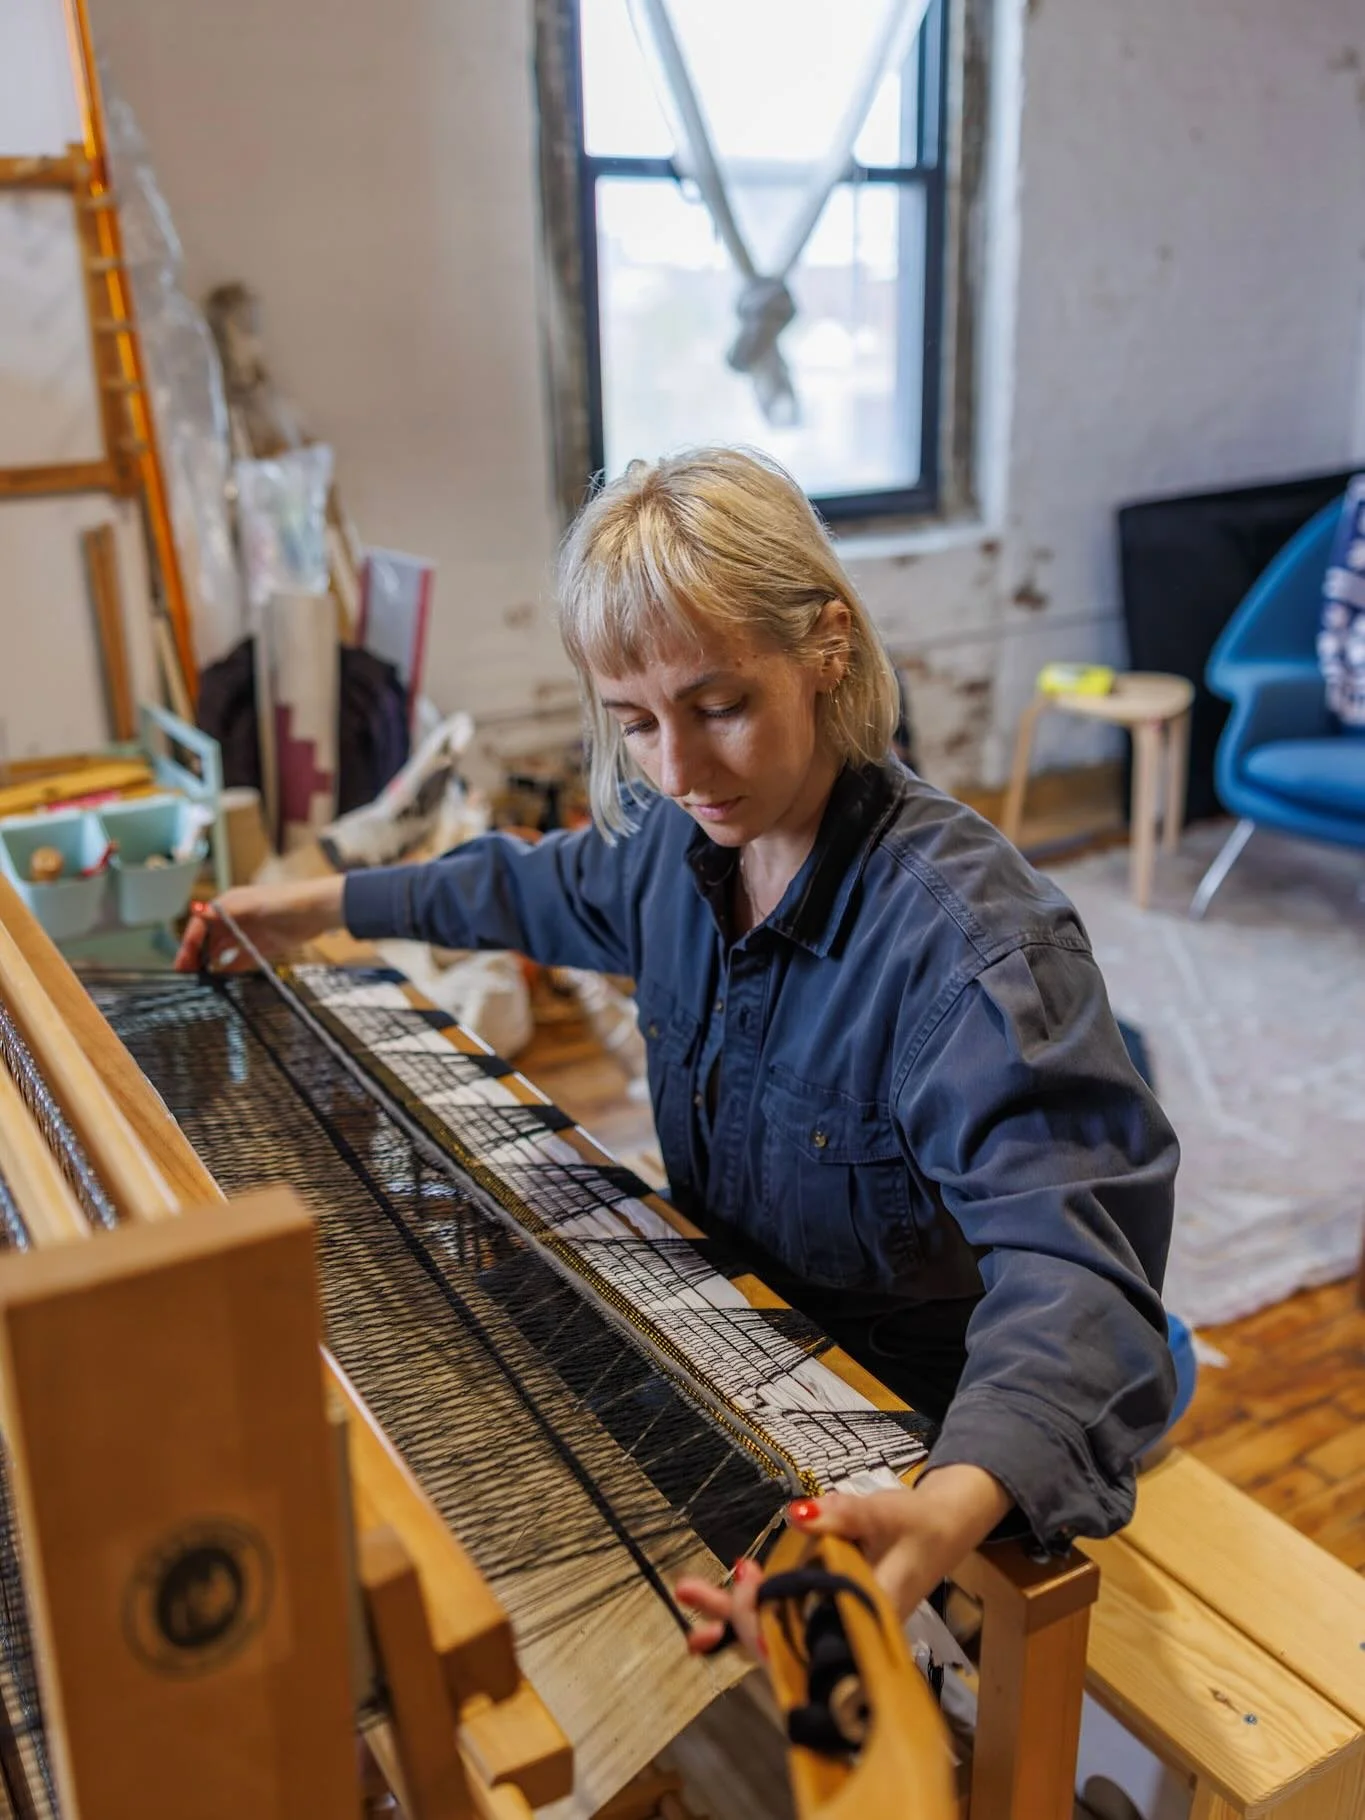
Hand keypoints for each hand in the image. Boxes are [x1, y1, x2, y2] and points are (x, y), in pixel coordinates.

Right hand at [174, 878, 346, 971]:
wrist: (316, 911)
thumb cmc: (284, 901)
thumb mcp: (252, 905)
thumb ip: (225, 911)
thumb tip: (198, 912)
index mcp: (228, 906)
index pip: (200, 926)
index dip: (189, 944)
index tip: (182, 962)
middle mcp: (234, 920)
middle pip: (208, 941)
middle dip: (196, 957)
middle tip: (186, 976)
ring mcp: (247, 934)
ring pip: (221, 952)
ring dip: (210, 965)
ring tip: (200, 981)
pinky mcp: (261, 947)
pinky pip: (240, 961)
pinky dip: (230, 970)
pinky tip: (222, 980)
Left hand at [675, 1465, 1011, 1660]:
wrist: (942, 1530)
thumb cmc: (917, 1526)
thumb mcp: (884, 1511)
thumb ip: (844, 1514)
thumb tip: (797, 1514)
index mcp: (863, 1616)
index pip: (802, 1634)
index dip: (763, 1618)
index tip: (742, 1580)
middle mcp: (845, 1632)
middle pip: (780, 1641)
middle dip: (732, 1620)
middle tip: (689, 1592)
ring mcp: (835, 1623)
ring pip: (778, 1631)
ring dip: (733, 1615)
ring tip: (690, 1599)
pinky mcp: (828, 1609)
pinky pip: (786, 1617)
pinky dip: (755, 1604)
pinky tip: (732, 1585)